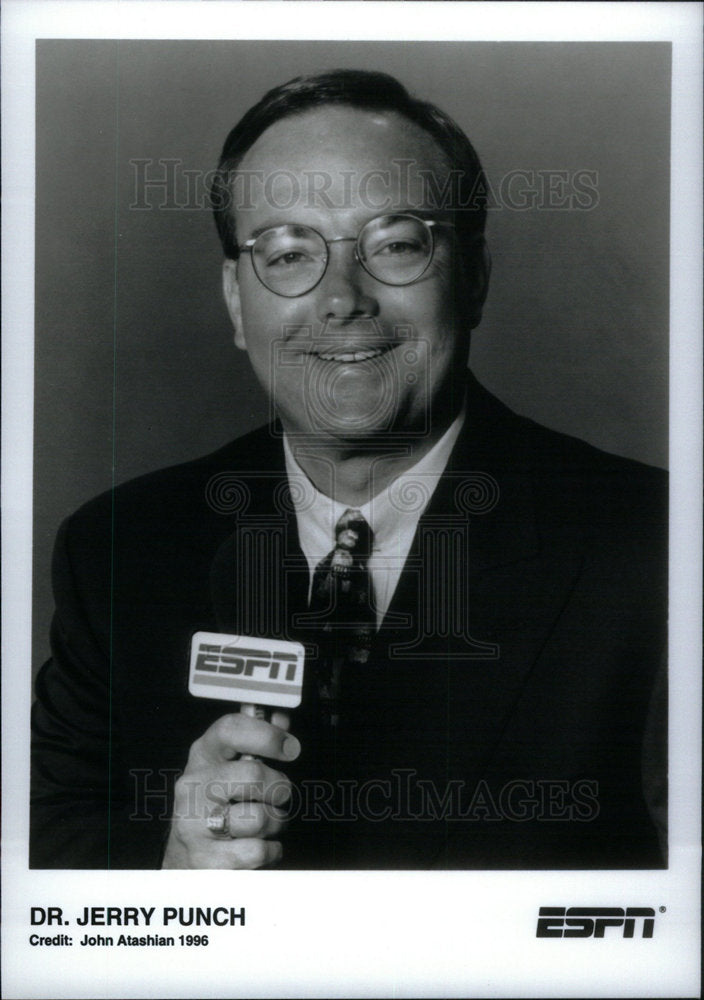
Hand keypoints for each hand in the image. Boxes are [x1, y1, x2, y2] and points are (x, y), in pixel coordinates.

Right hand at [162, 711, 299, 868]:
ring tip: (267, 823)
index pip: (230, 730)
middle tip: (279, 796)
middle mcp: (193, 786)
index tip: (290, 748)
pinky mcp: (204, 859)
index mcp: (203, 755)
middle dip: (280, 788)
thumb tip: (282, 718)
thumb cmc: (216, 803)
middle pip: (253, 775)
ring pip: (260, 818)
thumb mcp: (230, 766)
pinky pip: (258, 851)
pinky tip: (259, 845)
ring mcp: (193, 823)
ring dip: (276, 822)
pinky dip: (270, 850)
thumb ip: (258, 741)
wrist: (184, 856)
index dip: (266, 735)